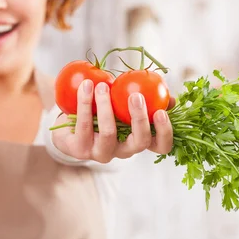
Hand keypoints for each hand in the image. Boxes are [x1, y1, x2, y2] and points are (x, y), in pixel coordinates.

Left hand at [51, 79, 173, 162]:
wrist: (68, 122)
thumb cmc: (103, 110)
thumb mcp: (125, 104)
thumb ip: (147, 100)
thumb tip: (170, 98)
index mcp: (138, 140)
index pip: (161, 146)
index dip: (165, 132)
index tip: (161, 111)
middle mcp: (123, 151)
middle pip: (139, 142)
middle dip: (140, 119)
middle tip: (136, 96)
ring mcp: (101, 152)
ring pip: (109, 133)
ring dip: (107, 106)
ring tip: (102, 86)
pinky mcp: (80, 149)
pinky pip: (84, 125)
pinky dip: (85, 102)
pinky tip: (86, 86)